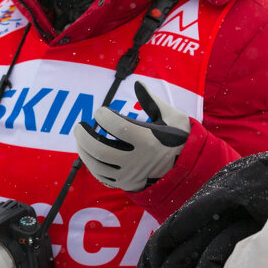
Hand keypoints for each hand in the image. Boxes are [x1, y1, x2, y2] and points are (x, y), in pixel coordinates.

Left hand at [74, 81, 189, 190]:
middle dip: (84, 136)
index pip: (117, 127)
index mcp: (149, 141)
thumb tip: (137, 84)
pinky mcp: (127, 183)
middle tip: (79, 126)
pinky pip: (103, 177)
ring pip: (98, 165)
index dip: (103, 117)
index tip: (100, 111)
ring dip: (84, 151)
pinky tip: (88, 154)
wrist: (188, 169)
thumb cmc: (180, 139)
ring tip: (80, 138)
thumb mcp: (173, 117)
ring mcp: (130, 174)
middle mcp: (137, 160)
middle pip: (101, 150)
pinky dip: (91, 165)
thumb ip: (152, 101)